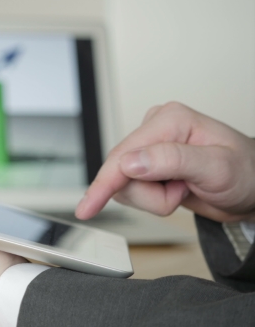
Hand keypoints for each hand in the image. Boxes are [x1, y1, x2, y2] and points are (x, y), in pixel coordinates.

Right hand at [76, 102, 254, 222]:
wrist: (253, 190)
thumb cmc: (246, 174)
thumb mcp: (217, 168)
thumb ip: (173, 161)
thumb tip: (131, 162)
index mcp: (170, 120)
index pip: (125, 154)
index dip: (105, 183)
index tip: (87, 207)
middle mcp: (155, 129)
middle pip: (120, 172)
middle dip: (149, 194)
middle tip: (181, 193)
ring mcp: (149, 147)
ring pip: (123, 184)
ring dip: (152, 199)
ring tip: (182, 191)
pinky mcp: (147, 164)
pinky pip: (130, 189)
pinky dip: (152, 200)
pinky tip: (174, 191)